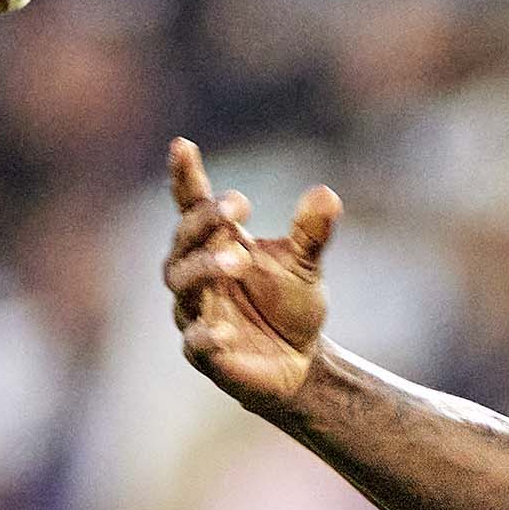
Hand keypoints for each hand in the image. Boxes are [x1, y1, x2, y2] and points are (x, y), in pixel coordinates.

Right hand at [163, 137, 339, 417]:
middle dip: (205, 221)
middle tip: (236, 208)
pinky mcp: (203, 353)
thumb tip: (326, 194)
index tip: (182, 144)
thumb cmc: (290, 306)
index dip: (185, 176)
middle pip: (184, 239)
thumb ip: (311, 233)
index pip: (192, 204)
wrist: (300, 365)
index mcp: (216, 244)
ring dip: (205, 268)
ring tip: (238, 261)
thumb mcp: (305, 266)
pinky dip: (206, 335)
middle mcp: (196, 273)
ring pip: (182, 283)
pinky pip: (194, 342)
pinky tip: (225, 332)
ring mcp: (195, 312)